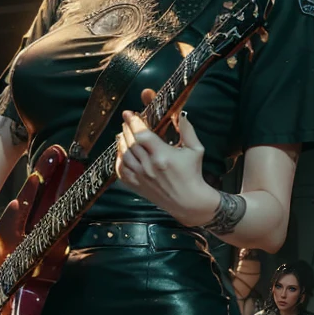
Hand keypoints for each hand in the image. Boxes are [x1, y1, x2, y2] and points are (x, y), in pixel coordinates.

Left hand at [115, 107, 218, 225]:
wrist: (189, 201)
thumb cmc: (193, 174)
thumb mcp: (195, 150)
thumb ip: (187, 130)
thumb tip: (181, 114)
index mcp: (163, 155)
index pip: (142, 134)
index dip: (133, 122)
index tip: (129, 113)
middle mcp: (149, 166)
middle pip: (131, 142)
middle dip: (126, 129)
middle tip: (127, 121)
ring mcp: (141, 177)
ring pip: (124, 155)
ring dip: (121, 142)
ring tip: (123, 134)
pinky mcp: (137, 186)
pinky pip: (121, 171)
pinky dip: (118, 160)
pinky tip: (120, 152)